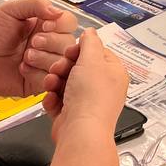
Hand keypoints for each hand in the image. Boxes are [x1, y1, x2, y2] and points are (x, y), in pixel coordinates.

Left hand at [0, 0, 77, 99]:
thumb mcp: (10, 9)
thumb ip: (36, 4)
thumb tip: (58, 11)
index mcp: (44, 24)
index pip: (68, 22)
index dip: (61, 25)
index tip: (45, 26)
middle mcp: (48, 44)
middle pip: (69, 43)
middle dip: (52, 42)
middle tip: (33, 42)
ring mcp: (44, 63)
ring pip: (63, 62)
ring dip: (44, 58)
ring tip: (25, 57)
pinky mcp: (38, 82)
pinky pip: (51, 80)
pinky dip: (37, 74)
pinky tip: (22, 69)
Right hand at [44, 28, 129, 144]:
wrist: (81, 133)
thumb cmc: (91, 97)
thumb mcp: (92, 59)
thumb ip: (90, 42)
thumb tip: (91, 32)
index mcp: (114, 73)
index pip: (98, 53)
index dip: (81, 50)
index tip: (70, 51)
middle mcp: (103, 88)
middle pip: (79, 68)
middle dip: (64, 67)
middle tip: (59, 69)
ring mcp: (87, 103)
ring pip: (66, 84)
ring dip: (55, 82)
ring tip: (52, 84)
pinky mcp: (72, 115)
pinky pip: (59, 101)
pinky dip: (53, 99)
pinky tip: (51, 100)